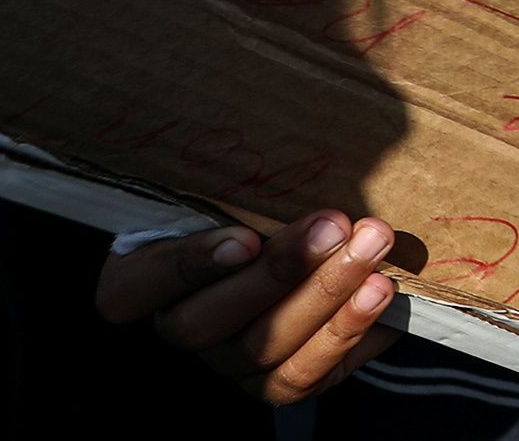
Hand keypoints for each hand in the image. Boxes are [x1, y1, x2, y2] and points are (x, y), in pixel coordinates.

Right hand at [93, 211, 396, 405]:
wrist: (300, 242)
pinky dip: (349, 333)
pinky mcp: (276, 381)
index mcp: (141, 281)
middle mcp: (179, 326)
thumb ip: (244, 183)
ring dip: (326, 297)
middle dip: (280, 272)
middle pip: (207, 322)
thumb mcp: (233, 185)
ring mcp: (226, 362)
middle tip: (336, 224)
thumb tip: (291, 136)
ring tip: (375, 250)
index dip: (187, 268)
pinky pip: (306, 375)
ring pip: (263, 350)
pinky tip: (384, 291)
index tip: (244, 238)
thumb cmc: (251, 201)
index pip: (134, 289)